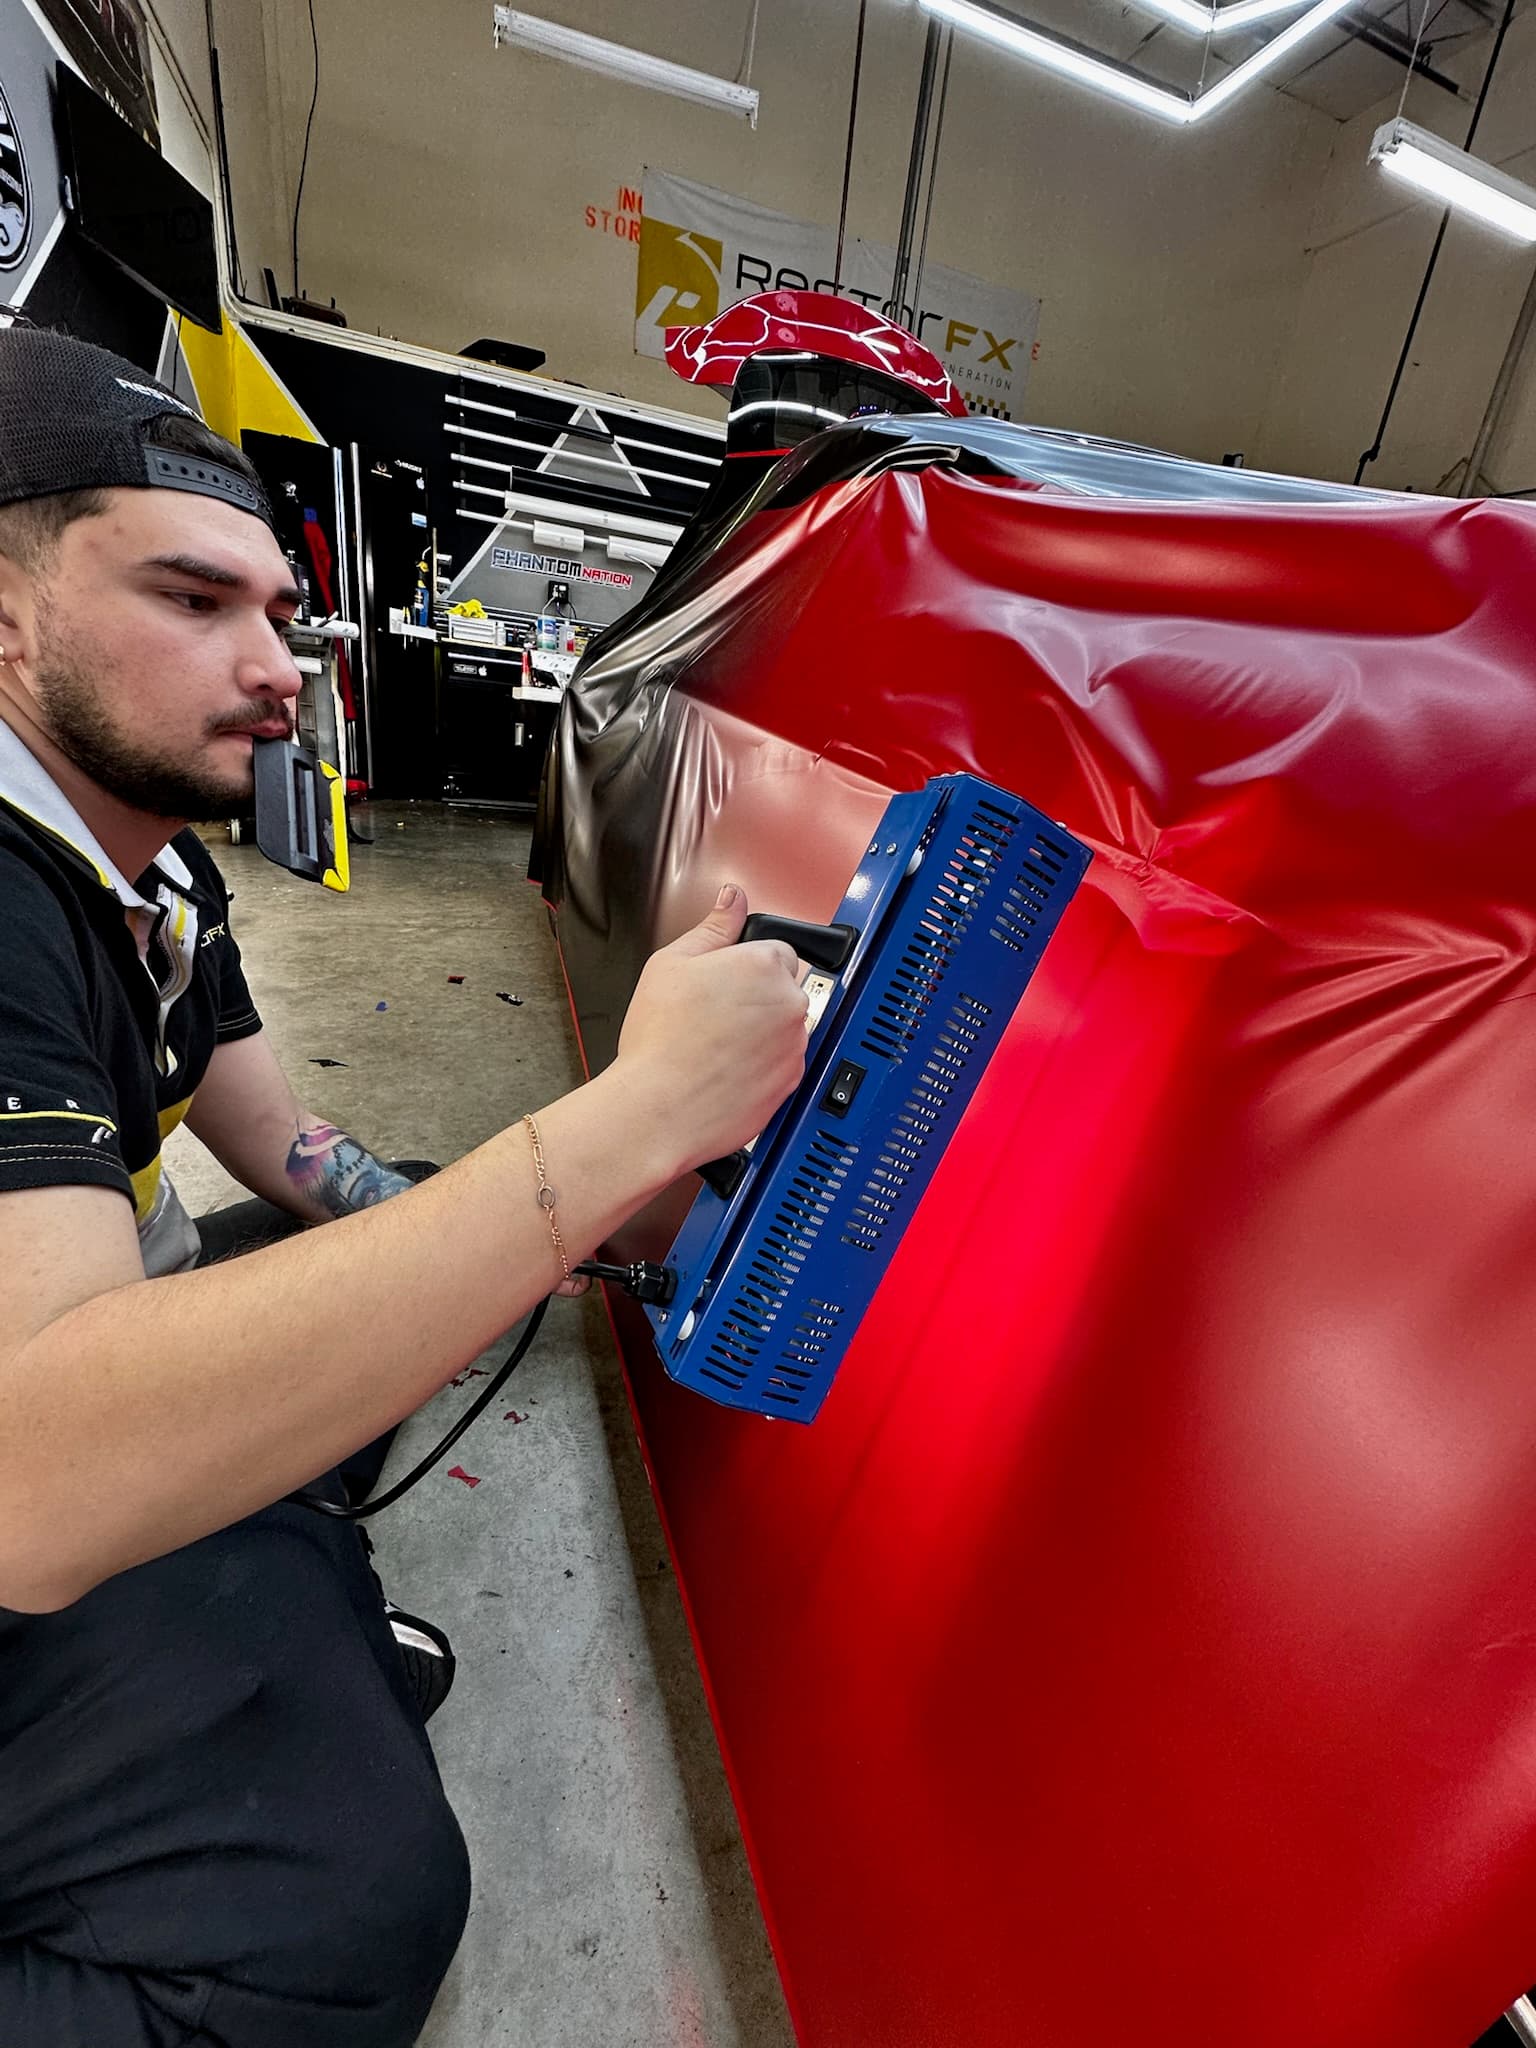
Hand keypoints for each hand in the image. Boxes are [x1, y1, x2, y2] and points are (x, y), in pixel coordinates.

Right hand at [613, 885, 810, 1171]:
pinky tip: (725, 1069)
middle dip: (757, 996)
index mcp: (765, 965)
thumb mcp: (672, 963)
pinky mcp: (791, 1083)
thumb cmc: (660, 1040)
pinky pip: (781, 1064)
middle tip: (714, 1014)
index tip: (725, 981)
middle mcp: (790, 1004)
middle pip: (785, 988)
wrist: (659, 1107)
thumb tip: (732, 900)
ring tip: (716, 1045)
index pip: (778, 948)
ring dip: (761, 1032)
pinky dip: (761, 1066)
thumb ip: (713, 927)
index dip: (746, 964)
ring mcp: (794, 1046)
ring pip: (784, 1028)